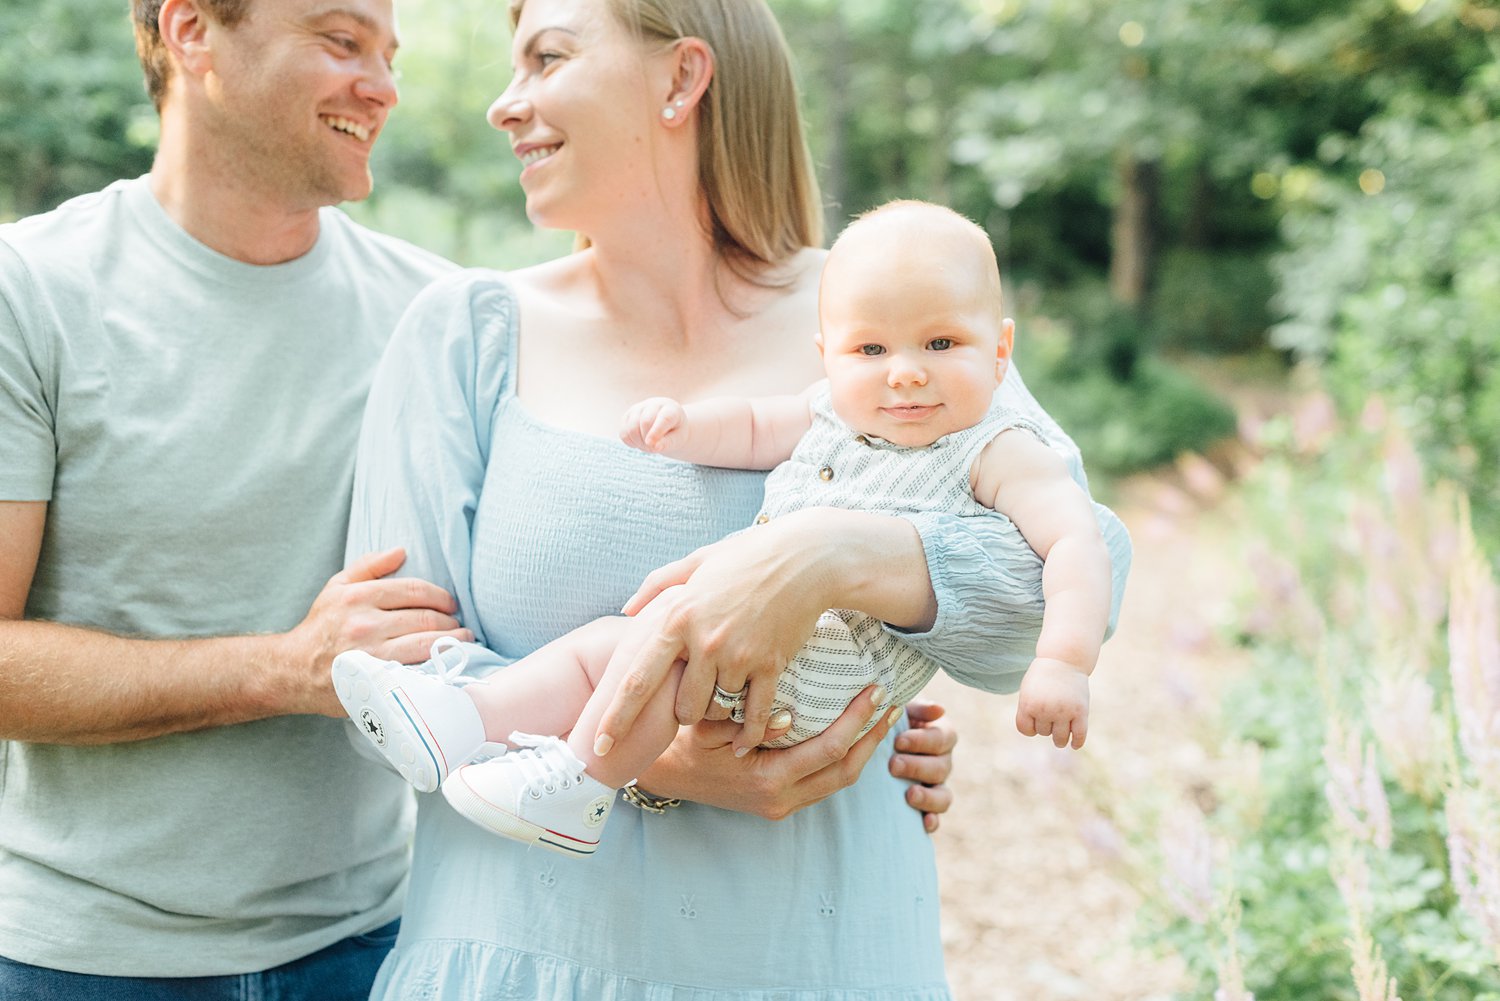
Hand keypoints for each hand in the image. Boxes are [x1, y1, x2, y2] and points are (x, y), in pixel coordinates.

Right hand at [282, 547, 471, 714]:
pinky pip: (417, 671)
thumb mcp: (336, 587)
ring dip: (453, 642)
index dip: (441, 597)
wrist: (293, 670)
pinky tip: (447, 663)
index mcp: (358, 597)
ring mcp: (372, 655)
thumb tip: (401, 550)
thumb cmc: (320, 627)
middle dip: (451, 621)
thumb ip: (368, 566)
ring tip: (463, 641)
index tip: (451, 604)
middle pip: (425, 618)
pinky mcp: (376, 681)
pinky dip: (438, 666)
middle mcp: (365, 624)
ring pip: (427, 644)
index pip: (416, 591)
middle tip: (459, 625)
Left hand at [601, 521, 836, 754]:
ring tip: (724, 700)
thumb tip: (626, 609)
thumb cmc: (748, 556)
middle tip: (691, 707)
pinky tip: (742, 744)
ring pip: (717, 710)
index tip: (598, 745)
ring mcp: (738, 655)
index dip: (615, 718)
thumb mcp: (697, 561)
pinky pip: (754, 714)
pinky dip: (748, 733)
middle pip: (681, 707)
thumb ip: (657, 584)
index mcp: (677, 618)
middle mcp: (703, 641)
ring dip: (718, 712)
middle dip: (683, 715)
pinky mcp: (770, 665)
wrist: (805, 558)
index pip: (637, 680)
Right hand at [619, 397, 686, 453]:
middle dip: (648, 442)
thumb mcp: (678, 439)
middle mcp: (654, 404)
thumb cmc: (675, 432)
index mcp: (671, 409)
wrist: (666, 425)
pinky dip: (630, 442)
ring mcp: (638, 408)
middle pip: (645, 422)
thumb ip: (668, 443)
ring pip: (632, 428)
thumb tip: (654, 446)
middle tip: (654, 449)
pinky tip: (639, 442)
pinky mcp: (627, 416)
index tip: (651, 445)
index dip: (656, 432)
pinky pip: (623, 433)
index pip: (664, 418)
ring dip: (639, 443)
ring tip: (648, 446)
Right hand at [635, 685, 899, 818]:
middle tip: (893, 702)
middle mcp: (781, 800)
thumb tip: (788, 718)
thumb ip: (746, 722)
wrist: (665, 776)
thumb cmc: (685, 743)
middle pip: (846, 772)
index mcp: (767, 780)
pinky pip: (825, 782)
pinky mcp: (781, 804)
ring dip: (865, 749)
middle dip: (873, 737)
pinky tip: (855, 733)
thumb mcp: (708, 728)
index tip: (876, 691)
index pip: (829, 750)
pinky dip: (845, 758)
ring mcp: (783, 806)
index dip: (857, 721)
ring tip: (883, 716)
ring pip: (840, 782)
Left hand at [890, 700, 957, 832]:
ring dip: (928, 796)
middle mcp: (943, 761)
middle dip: (917, 767)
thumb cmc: (891, 720)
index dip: (923, 741)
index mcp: (941, 735)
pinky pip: (937, 817)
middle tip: (893, 765)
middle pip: (941, 768)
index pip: (943, 739)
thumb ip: (919, 708)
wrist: (876, 740)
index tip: (899, 741)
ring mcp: (936, 786)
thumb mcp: (902, 709)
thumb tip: (939, 709)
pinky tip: (924, 823)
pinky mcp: (927, 806)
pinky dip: (933, 821)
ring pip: (944, 796)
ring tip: (909, 794)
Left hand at [1015, 657, 1089, 748]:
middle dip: (1046, 725)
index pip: (1026, 730)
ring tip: (1060, 739)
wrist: (1063, 659)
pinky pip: (1079, 735)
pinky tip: (1074, 745)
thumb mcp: (1028, 691)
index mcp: (1028, 704)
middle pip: (1043, 732)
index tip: (1035, 722)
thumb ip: (1028, 712)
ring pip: (1059, 738)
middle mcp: (1045, 710)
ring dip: (1059, 740)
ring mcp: (1064, 711)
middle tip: (1051, 714)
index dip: (1030, 728)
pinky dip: (1077, 743)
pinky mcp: (1081, 712)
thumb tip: (1034, 733)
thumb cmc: (1043, 677)